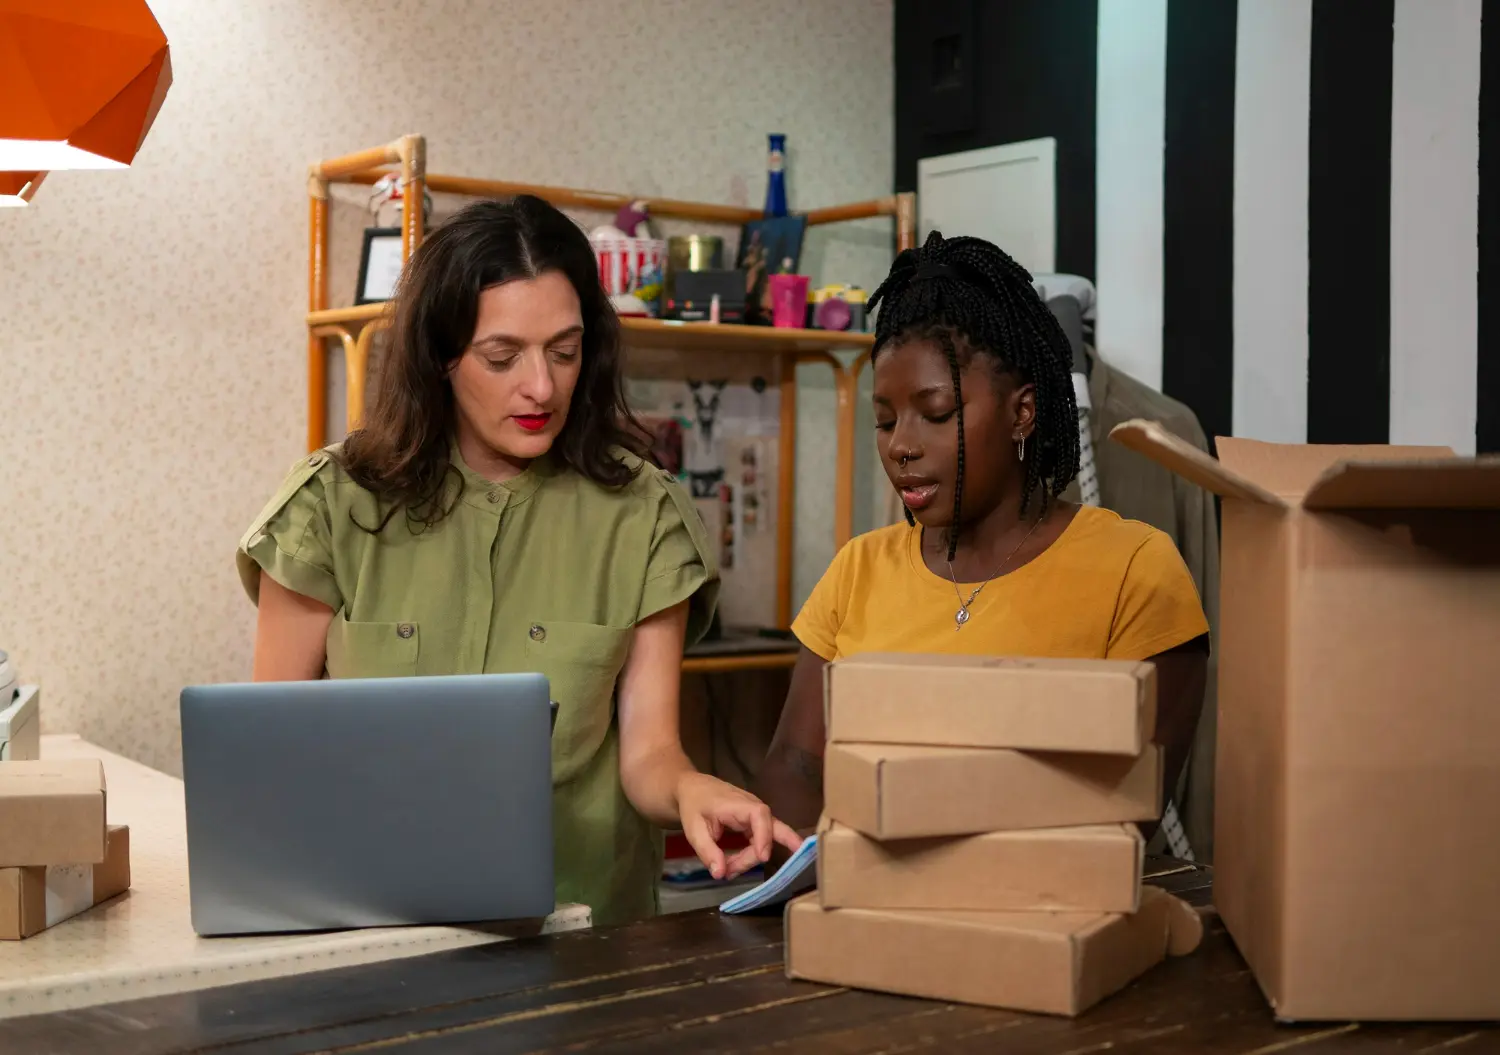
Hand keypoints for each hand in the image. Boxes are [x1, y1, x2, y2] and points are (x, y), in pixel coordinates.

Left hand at [675, 772, 802, 880]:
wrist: (694, 789)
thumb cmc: (694, 805)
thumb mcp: (694, 830)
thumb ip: (707, 851)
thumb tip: (720, 874)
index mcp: (739, 803)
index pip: (760, 816)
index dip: (765, 836)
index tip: (762, 858)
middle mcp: (753, 807)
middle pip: (773, 828)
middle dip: (775, 847)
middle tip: (754, 870)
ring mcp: (756, 815)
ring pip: (765, 840)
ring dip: (750, 858)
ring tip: (728, 871)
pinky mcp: (754, 823)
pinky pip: (759, 841)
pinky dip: (749, 855)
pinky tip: (735, 866)